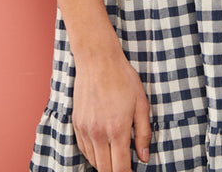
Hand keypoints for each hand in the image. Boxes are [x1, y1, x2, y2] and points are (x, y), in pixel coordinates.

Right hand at [72, 47, 151, 170]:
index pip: (120, 169)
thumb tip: (144, 157)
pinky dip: (93, 154)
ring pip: (93, 161)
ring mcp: (85, 129)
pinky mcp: (77, 124)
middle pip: (105, 170)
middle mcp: (98, 133)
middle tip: (124, 166)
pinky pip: (84, 149)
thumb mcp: (141, 103)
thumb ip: (144, 133)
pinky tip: (102, 148)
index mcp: (117, 129)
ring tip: (115, 157)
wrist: (97, 60)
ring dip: (104, 164)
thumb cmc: (122, 78)